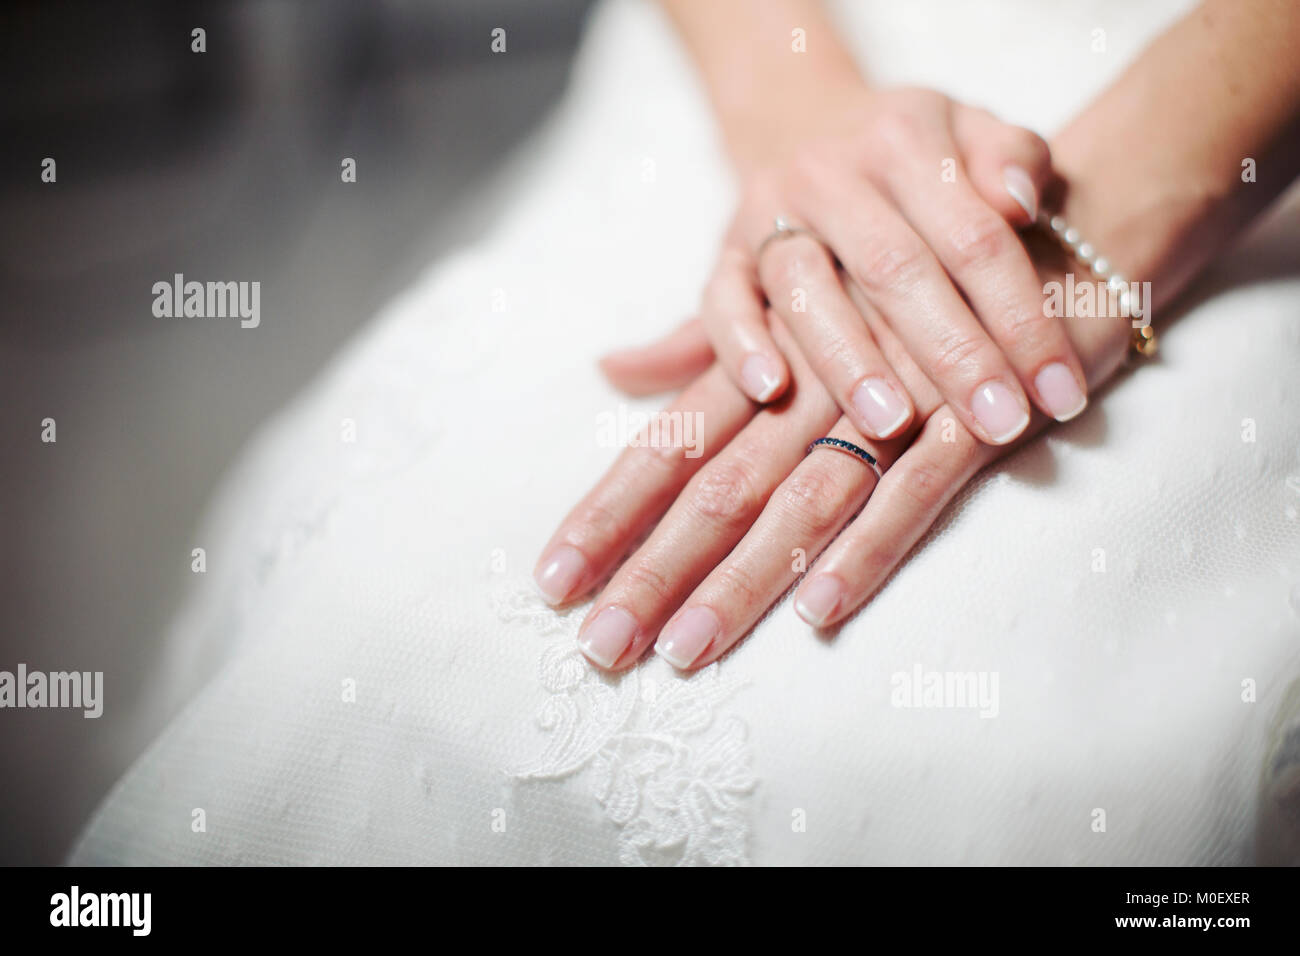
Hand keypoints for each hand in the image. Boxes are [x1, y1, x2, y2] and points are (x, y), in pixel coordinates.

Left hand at [537, 243, 1129, 670]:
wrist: (1048, 222)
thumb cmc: (909, 270)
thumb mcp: (796, 297)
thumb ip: (702, 340)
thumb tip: (612, 367)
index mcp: (763, 356)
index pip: (668, 445)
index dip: (607, 512)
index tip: (553, 578)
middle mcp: (808, 380)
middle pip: (714, 487)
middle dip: (653, 569)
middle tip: (598, 646)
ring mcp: (888, 400)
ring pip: (797, 501)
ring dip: (740, 580)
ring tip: (684, 650)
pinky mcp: (967, 416)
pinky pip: (911, 493)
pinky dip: (865, 551)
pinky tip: (815, 612)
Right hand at [614, 87, 1092, 447]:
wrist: (807, 128)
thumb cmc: (917, 160)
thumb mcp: (976, 132)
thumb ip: (1014, 157)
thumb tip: (1020, 201)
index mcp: (905, 137)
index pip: (975, 236)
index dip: (1025, 318)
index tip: (1064, 394)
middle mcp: (830, 172)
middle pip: (896, 267)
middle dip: (953, 353)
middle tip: (999, 424)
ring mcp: (767, 213)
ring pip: (804, 287)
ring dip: (848, 358)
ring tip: (892, 423)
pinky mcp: (723, 254)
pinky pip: (720, 299)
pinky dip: (739, 342)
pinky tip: (771, 390)